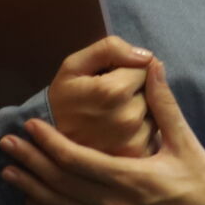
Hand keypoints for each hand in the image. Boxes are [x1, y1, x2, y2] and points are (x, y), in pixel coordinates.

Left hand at [2, 57, 204, 204]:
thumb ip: (164, 106)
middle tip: (6, 144)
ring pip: (58, 203)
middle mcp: (111, 202)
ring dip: (30, 186)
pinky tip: (31, 198)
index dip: (50, 143)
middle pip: (59, 181)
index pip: (77, 160)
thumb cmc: (199, 181)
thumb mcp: (185, 141)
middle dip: (30, 161)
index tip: (31, 126)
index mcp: (129, 176)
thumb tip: (152, 67)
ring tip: (7, 171)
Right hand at [46, 35, 156, 157]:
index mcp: (112, 91)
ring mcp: (134, 140)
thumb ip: (110, 49)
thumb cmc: (63, 100)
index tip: (110, 81)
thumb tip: (146, 56)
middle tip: (110, 102)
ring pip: (156, 111)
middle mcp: (128, 118)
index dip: (129, 71)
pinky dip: (142, 130)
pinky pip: (154, 132)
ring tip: (113, 118)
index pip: (145, 68)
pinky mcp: (138, 155)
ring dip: (141, 111)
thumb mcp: (74, 66)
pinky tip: (119, 133)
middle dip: (137, 91)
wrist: (48, 145)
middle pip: (153, 91)